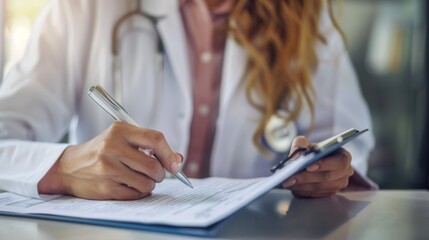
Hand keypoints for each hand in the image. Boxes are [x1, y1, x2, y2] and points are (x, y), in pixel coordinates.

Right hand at [37, 122, 181, 199]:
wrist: (69, 167)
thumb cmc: (102, 151)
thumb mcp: (123, 139)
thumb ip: (151, 146)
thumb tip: (177, 160)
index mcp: (120, 130)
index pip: (155, 138)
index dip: (169, 153)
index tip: (174, 164)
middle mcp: (112, 148)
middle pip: (154, 166)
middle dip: (160, 174)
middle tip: (155, 174)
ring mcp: (108, 168)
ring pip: (147, 183)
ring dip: (149, 184)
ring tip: (139, 178)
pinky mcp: (105, 187)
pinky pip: (136, 194)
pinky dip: (138, 192)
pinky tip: (129, 185)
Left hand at [281, 136, 353, 197]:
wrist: (312, 162)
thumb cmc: (312, 151)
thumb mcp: (306, 143)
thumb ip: (300, 144)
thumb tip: (296, 155)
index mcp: (343, 156)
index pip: (340, 162)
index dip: (325, 164)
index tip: (308, 167)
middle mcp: (344, 172)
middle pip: (327, 177)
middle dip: (306, 178)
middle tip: (289, 177)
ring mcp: (338, 185)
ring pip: (319, 188)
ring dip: (301, 186)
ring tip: (286, 182)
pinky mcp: (329, 194)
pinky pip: (315, 195)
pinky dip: (301, 191)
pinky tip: (291, 187)